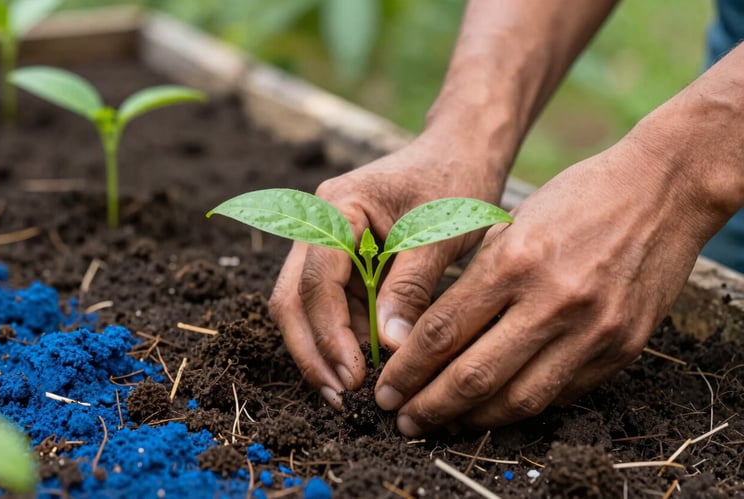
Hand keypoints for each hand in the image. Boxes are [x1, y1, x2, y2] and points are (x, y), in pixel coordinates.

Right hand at [269, 131, 507, 405]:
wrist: (462, 150)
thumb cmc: (455, 182)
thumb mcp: (439, 235)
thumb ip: (411, 288)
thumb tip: (389, 349)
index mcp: (338, 207)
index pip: (317, 281)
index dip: (329, 335)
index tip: (353, 378)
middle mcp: (319, 222)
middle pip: (294, 297)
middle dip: (312, 351)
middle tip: (340, 396)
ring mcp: (326, 240)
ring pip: (305, 305)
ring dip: (324, 347)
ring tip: (352, 389)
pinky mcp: (341, 257)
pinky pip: (330, 302)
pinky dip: (343, 334)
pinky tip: (364, 362)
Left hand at [374, 136, 708, 434]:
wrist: (662, 192)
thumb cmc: (577, 199)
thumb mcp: (512, 225)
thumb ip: (475, 283)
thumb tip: (429, 339)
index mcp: (514, 261)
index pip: (442, 332)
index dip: (406, 370)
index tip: (386, 389)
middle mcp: (552, 301)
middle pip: (473, 376)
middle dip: (428, 406)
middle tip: (401, 419)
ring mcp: (592, 330)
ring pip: (518, 399)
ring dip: (471, 420)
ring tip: (443, 423)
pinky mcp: (622, 348)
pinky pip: (561, 394)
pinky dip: (521, 407)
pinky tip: (495, 408)